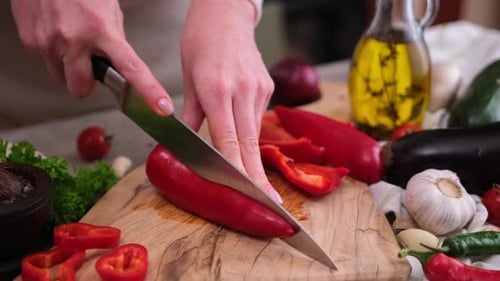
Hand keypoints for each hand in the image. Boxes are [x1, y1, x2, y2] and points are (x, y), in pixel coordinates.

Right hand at [10, 0, 173, 115]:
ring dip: (68, 68)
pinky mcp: (31, 41)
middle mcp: (74, 40)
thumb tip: (117, 60)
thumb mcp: (108, 8)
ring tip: (70, 42)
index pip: (131, 68)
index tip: (161, 107)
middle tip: (89, 64)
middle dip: (86, 83)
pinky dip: (53, 53)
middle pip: (81, 88)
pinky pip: (45, 61)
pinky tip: (56, 33)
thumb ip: (114, 37)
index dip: (148, 91)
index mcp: (102, 30)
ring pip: (61, 78)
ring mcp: (49, 42)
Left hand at [180, 0, 280, 202]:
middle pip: (250, 141)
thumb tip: (185, 141)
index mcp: (217, 89)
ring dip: (251, 154)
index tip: (246, 189)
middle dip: (257, 174)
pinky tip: (243, 130)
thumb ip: (190, 113)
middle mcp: (242, 90)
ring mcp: (258, 88)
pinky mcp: (267, 86)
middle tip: (268, 199)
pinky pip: (258, 115)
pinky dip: (250, 129)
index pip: (229, 139)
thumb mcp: (188, 76)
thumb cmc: (201, 41)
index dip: (238, 168)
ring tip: (253, 176)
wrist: (226, 15)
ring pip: (255, 130)